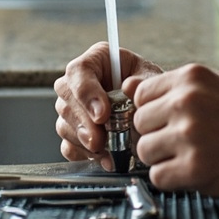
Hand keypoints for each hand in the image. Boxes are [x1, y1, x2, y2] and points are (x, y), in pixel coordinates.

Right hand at [54, 42, 160, 170]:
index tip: (102, 115)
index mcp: (96, 60)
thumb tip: (129, 87)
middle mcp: (78, 82)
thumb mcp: (151, 78)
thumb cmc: (149, 87)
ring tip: (108, 152)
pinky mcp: (74, 131)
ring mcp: (73, 107)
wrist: (154, 108)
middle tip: (99, 141)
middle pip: (67, 100)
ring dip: (84, 142)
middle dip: (83, 124)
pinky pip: (67, 145)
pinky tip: (104, 158)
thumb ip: (144, 82)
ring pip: (64, 124)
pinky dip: (84, 155)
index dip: (87, 94)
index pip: (79, 71)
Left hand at [132, 64, 218, 199]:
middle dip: (157, 136)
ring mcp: (190, 136)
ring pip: (145, 151)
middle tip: (186, 143)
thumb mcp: (214, 89)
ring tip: (193, 157)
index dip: (154, 112)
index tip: (172, 122)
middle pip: (139, 124)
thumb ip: (172, 89)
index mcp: (190, 78)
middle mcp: (187, 102)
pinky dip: (174, 180)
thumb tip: (128, 87)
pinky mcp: (194, 168)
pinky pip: (158, 177)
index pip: (141, 94)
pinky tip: (197, 172)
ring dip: (164, 159)